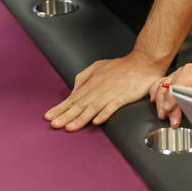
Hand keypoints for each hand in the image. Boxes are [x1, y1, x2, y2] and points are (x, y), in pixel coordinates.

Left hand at [44, 51, 166, 131]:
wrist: (142, 62)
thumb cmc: (120, 66)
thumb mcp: (97, 67)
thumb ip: (83, 78)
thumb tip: (73, 90)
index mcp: (91, 83)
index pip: (73, 98)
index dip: (61, 108)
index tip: (49, 116)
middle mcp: (98, 89)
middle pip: (79, 105)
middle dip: (65, 116)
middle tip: (54, 125)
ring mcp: (110, 93)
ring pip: (92, 108)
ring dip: (80, 119)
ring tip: (70, 127)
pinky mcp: (123, 97)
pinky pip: (112, 106)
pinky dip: (104, 114)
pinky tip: (97, 122)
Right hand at [150, 62, 191, 126]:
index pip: (182, 86)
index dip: (174, 100)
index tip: (171, 114)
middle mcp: (189, 69)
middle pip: (171, 86)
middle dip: (167, 104)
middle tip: (169, 119)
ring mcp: (181, 72)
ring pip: (164, 85)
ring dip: (161, 102)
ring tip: (163, 115)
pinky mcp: (175, 77)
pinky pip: (161, 82)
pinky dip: (156, 92)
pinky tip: (155, 101)